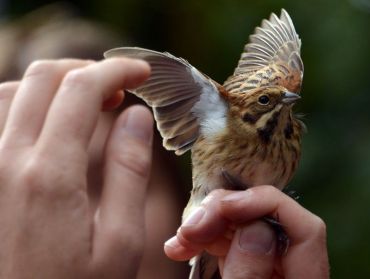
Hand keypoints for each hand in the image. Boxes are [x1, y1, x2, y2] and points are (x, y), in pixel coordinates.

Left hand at [0, 58, 152, 277]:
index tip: (143, 75)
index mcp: (50, 176)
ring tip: (86, 104)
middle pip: (43, 79)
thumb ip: (128, 173)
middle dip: (88, 71)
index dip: (117, 71)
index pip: (83, 90)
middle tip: (119, 88)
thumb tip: (136, 117)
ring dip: (53, 86)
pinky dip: (22, 104)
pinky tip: (46, 124)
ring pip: (10, 91)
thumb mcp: (119, 243)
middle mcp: (5, 161)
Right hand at [164, 186, 328, 278]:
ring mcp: (269, 271)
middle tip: (190, 225)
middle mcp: (291, 273)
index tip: (222, 206)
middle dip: (228, 213)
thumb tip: (254, 228)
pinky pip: (233, 248)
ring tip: (181, 236)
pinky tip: (183, 244)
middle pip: (273, 221)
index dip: (266, 203)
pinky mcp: (249, 272)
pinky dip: (208, 241)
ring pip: (248, 230)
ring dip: (210, 225)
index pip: (306, 228)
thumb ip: (250, 276)